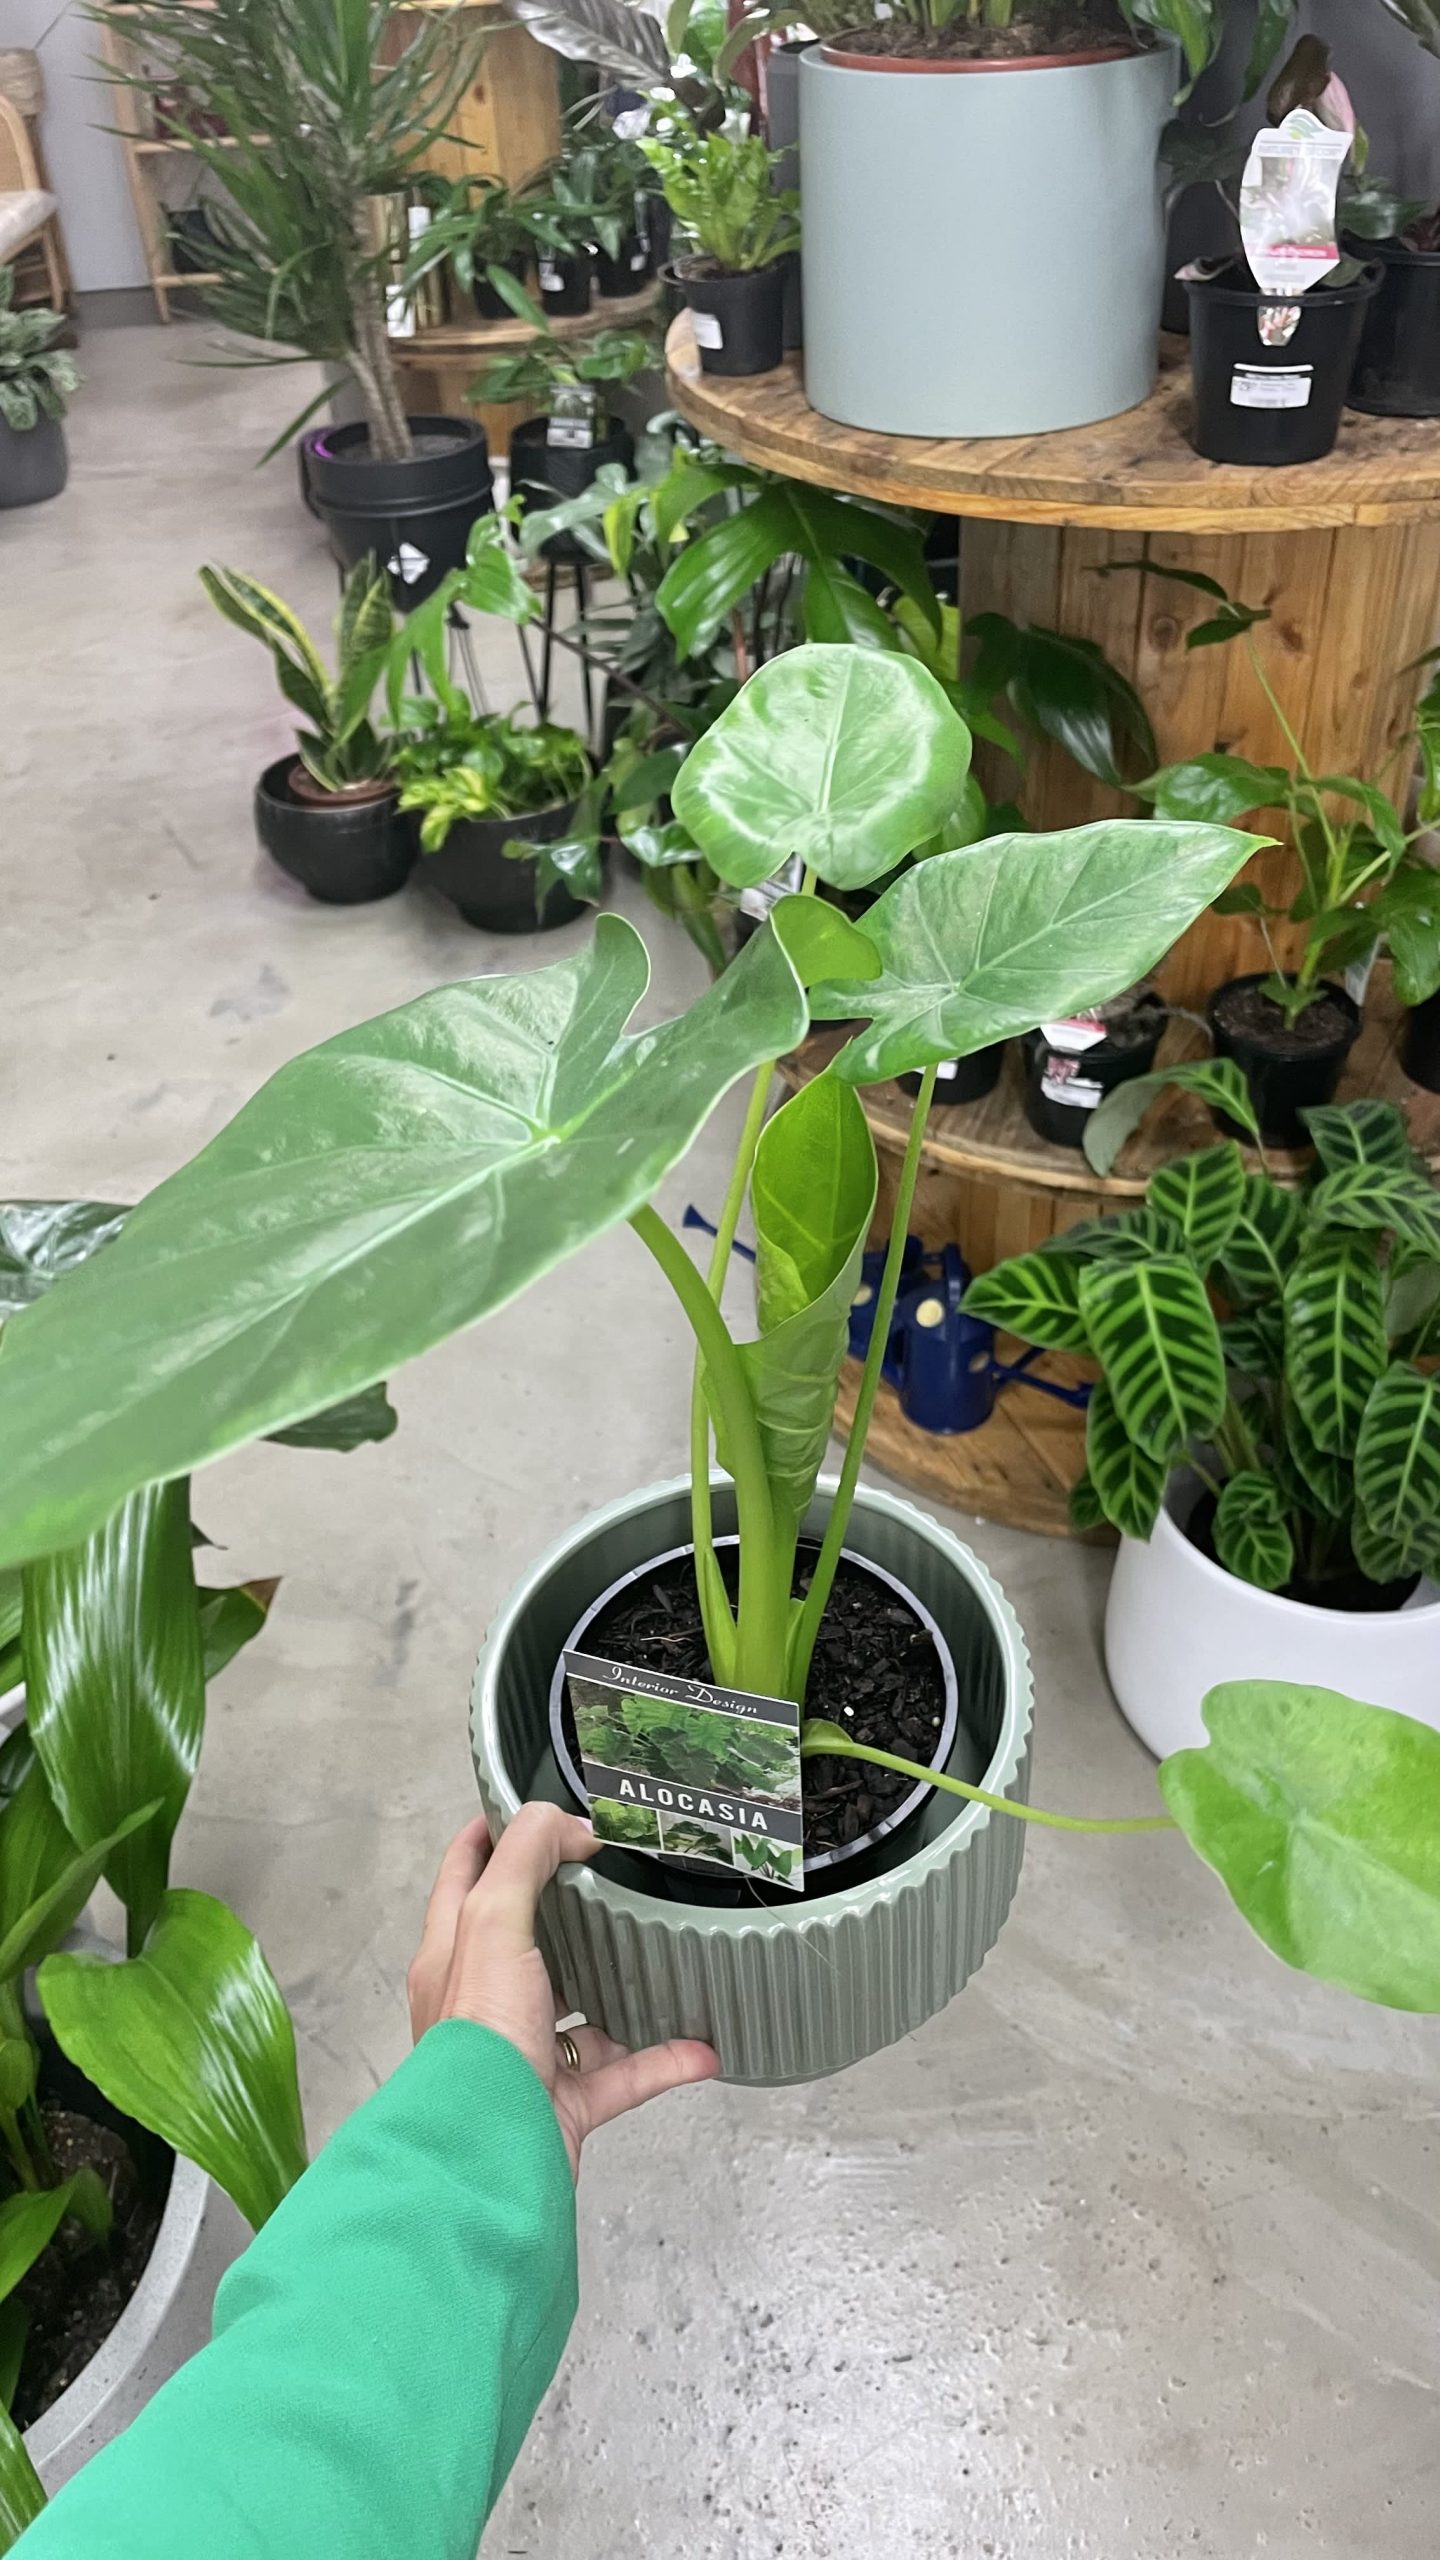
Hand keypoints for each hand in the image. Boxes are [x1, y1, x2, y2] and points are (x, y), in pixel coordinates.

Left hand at [408, 1805, 719, 2176]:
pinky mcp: (559, 2105)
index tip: (532, 1807)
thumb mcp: (491, 1922)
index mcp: (452, 1953)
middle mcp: (484, 2002)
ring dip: (621, 1991)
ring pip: (578, 2012)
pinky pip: (621, 2076)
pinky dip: (662, 2062)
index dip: (490, 1833)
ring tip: (662, 1962)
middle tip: (615, 1877)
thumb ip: (525, 1859)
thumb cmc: (476, 2041)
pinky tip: (701, 2048)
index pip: (463, 1875)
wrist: (484, 2158)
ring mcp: (523, 2056)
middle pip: (526, 1942)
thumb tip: (563, 1824)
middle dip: (569, 1911)